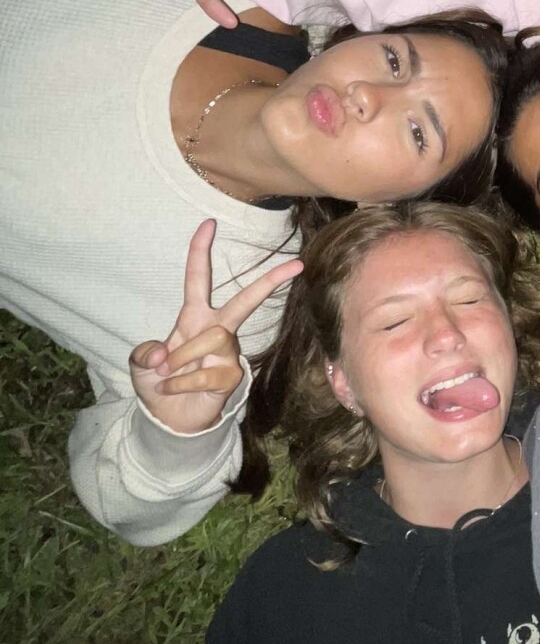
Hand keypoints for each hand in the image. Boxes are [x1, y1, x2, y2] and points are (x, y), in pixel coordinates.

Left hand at [130, 220, 302, 435]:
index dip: (200, 251)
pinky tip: (176, 389)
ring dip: (183, 357)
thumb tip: (163, 352)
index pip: (198, 279)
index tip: (208, 224)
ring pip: (213, 337)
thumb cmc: (159, 383)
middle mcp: (216, 329)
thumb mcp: (140, 365)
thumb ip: (144, 354)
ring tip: (167, 375)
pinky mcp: (232, 375)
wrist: (169, 419)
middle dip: (270, 281)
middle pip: (245, 300)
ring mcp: (228, 352)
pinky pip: (209, 371)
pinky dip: (183, 382)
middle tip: (296, 264)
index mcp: (193, 317)